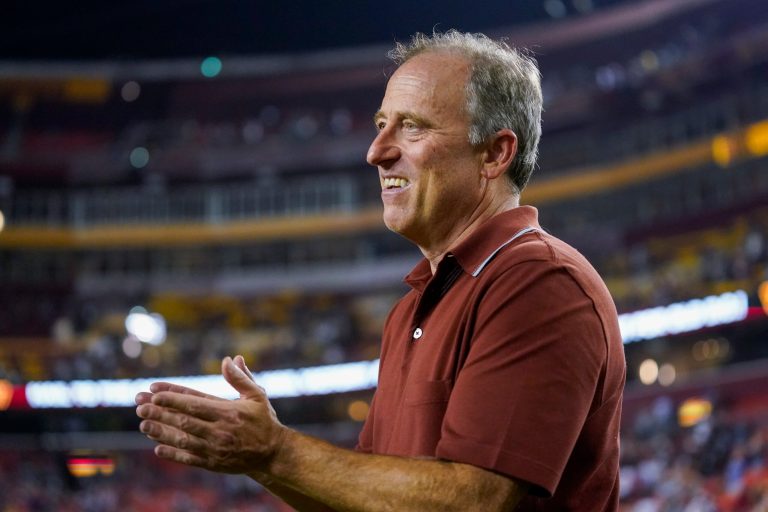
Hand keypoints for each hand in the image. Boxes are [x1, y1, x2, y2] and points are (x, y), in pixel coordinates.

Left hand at [135, 355, 286, 473]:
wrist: (272, 453)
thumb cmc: (264, 420)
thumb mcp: (256, 395)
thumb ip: (241, 377)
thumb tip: (230, 358)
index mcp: (228, 411)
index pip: (194, 401)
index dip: (172, 396)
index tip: (154, 390)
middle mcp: (219, 430)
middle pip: (183, 419)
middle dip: (159, 412)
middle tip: (140, 405)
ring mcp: (215, 448)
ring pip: (183, 439)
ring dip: (161, 431)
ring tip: (143, 424)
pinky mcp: (213, 463)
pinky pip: (189, 458)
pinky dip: (172, 453)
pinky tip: (157, 447)